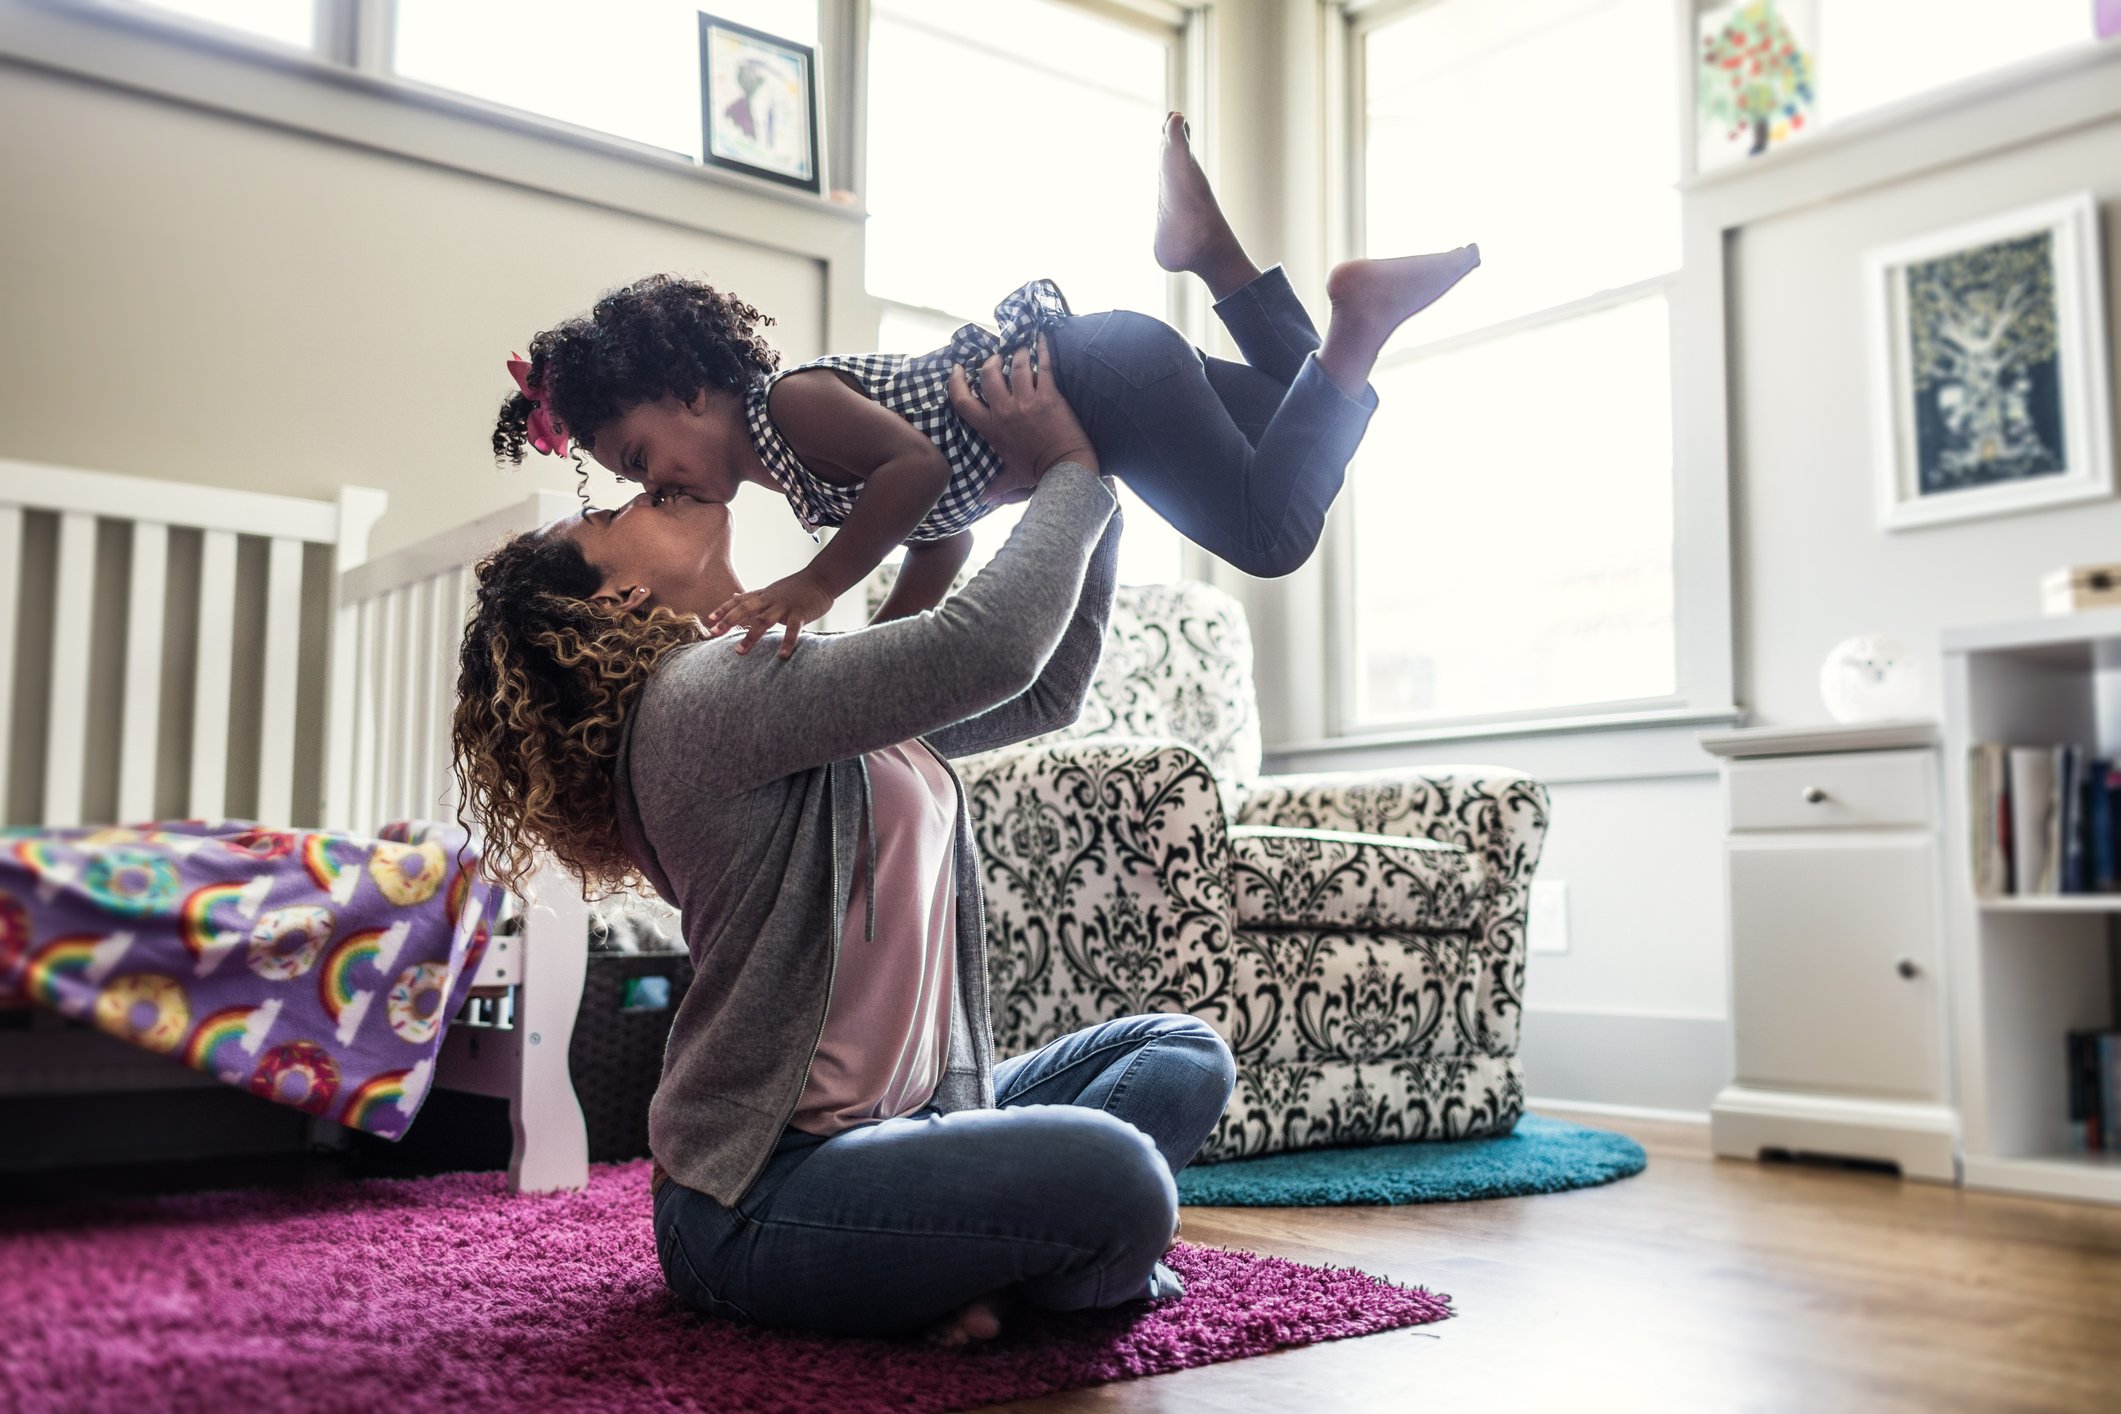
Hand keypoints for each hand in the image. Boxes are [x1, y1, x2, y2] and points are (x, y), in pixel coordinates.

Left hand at [706, 570, 834, 657]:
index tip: (709, 620)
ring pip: (764, 620)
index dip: (723, 609)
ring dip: (751, 636)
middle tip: (714, 634)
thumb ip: (753, 596)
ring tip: (740, 652)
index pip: (739, 601)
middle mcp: (770, 599)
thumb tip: (733, 596)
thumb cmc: (797, 587)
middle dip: (728, 621)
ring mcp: (785, 606)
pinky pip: (792, 629)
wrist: (822, 578)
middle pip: (745, 609)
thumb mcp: (771, 589)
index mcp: (763, 595)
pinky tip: (781, 655)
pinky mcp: (800, 613)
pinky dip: (787, 642)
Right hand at [947, 336, 1095, 497]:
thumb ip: (996, 488)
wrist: (1065, 470)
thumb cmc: (1038, 475)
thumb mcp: (1012, 480)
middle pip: (989, 375)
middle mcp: (1005, 411)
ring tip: (1020, 349)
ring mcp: (1027, 401)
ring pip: (1016, 365)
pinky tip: (1042, 338)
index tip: (957, 369)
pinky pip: (1044, 366)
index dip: (957, 382)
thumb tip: (983, 500)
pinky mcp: (1049, 396)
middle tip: (995, 357)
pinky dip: (1043, 349)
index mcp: (992, 429)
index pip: (963, 402)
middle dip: (990, 361)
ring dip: (1018, 353)